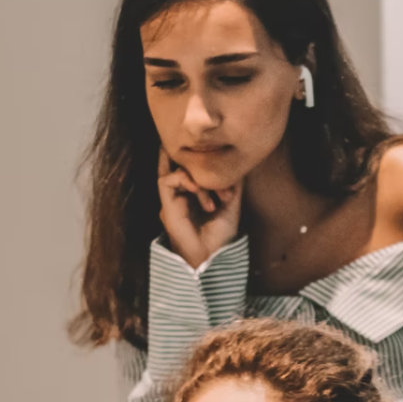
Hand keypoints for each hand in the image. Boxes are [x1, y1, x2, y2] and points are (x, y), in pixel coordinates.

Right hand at [158, 148, 241, 267]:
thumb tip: (236, 163)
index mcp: (191, 196)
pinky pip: (166, 181)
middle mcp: (178, 196)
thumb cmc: (220, 236)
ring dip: (198, 177)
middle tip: (197, 145)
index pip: (185, 169)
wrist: (212, 257)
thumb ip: (232, 184)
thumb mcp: (231, 204)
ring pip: (175, 171)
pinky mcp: (166, 206)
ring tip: (218, 196)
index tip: (209, 149)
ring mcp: (171, 201)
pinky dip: (183, 179)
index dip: (191, 157)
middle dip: (188, 156)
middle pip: (174, 165)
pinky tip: (199, 191)